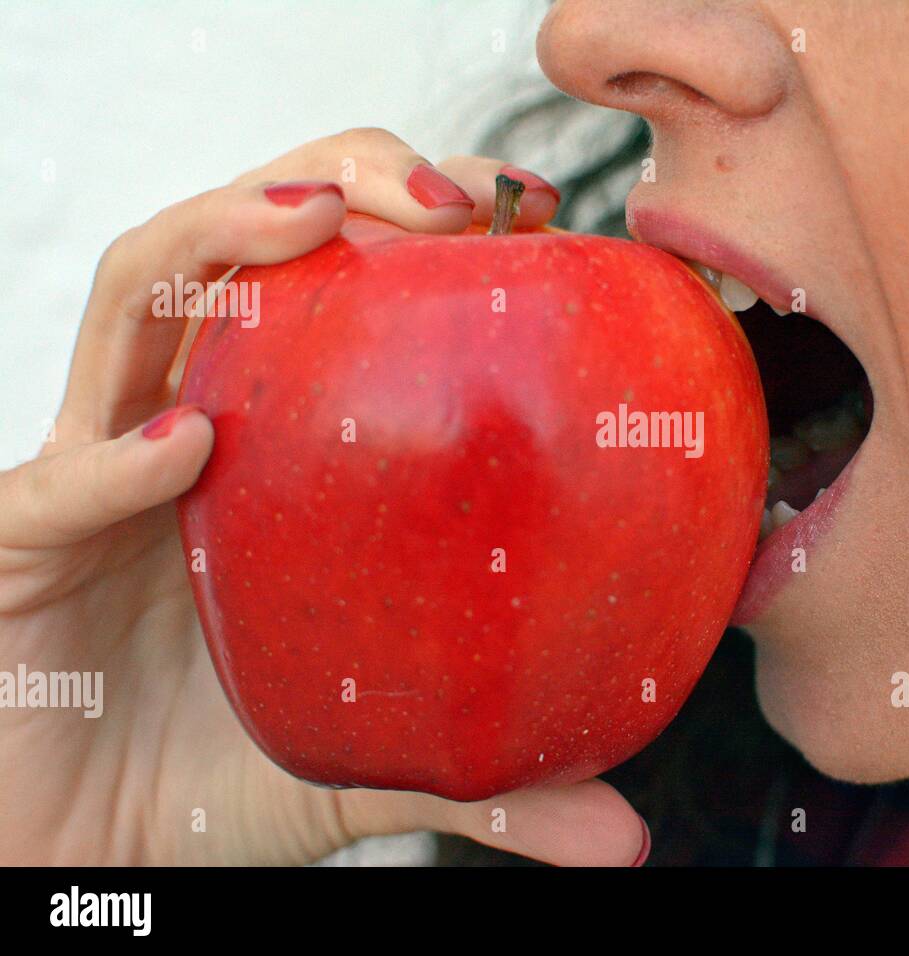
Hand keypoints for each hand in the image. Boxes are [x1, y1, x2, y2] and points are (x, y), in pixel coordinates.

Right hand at [0, 128, 646, 866]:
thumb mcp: (374, 771)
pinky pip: (61, 477)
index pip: (336, 292)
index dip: (415, 227)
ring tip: (317, 215)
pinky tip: (190, 443)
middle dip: (329, 178)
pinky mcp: (17, 542)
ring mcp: (97, 470)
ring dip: (219, 234)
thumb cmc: (212, 782)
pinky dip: (121, 454)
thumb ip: (496, 794)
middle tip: (439, 194)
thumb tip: (624, 834)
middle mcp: (187, 430)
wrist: (85, 860)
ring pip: (133, 296)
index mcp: (275, 457)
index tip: (523, 212)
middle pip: (241, 248)